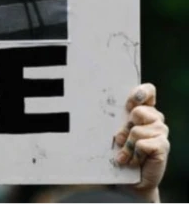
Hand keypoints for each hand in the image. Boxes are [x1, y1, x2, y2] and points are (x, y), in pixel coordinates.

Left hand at [113, 83, 169, 202]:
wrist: (129, 179)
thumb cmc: (119, 151)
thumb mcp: (115, 132)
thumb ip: (116, 119)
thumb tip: (107, 110)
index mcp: (144, 111)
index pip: (148, 91)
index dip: (141, 92)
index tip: (131, 100)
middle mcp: (155, 119)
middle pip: (138, 111)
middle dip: (125, 127)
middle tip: (121, 139)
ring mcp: (161, 132)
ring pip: (137, 130)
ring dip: (126, 145)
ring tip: (126, 153)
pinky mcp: (163, 146)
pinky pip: (142, 144)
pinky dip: (134, 154)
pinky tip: (134, 161)